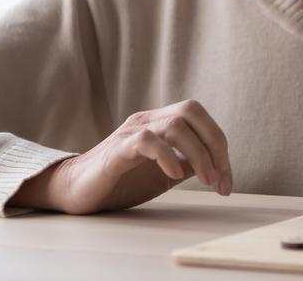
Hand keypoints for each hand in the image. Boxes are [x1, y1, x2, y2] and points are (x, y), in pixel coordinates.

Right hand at [10, 99, 231, 213]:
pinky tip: (173, 176)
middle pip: (192, 111)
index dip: (219, 145)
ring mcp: (131, 132)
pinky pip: (147, 141)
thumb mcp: (164, 173)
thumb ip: (188, 165)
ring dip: (198, 155)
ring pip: (175, 125)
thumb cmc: (121, 182)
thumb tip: (218, 168)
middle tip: (220, 179)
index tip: (227, 180)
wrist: (74, 192)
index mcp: (160, 123)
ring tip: (204, 181)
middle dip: (215, 144)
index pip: (200, 118)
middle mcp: (147, 120)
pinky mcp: (117, 150)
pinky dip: (167, 156)